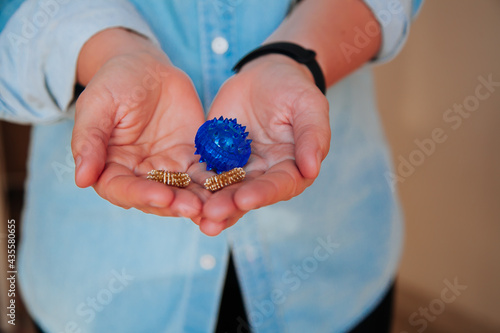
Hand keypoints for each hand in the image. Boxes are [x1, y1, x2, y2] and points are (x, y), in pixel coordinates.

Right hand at [71, 30, 209, 218]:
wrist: (147, 67)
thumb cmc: (115, 82)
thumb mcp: (97, 105)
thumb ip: (89, 140)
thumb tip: (81, 179)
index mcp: (111, 166)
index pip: (122, 189)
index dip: (141, 194)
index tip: (162, 195)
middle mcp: (140, 174)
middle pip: (156, 196)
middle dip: (176, 203)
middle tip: (195, 208)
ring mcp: (167, 168)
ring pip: (183, 191)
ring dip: (199, 200)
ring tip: (216, 206)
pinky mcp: (190, 159)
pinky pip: (204, 174)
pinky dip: (217, 182)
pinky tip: (232, 186)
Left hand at [199, 54, 330, 234]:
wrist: (262, 76)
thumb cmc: (291, 89)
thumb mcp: (308, 105)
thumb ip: (312, 135)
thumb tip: (312, 169)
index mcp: (291, 168)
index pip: (280, 185)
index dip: (264, 193)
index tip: (246, 198)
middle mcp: (265, 176)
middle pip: (249, 195)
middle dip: (230, 206)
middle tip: (211, 215)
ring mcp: (239, 170)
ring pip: (224, 192)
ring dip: (210, 205)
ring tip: (196, 217)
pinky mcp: (217, 161)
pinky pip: (204, 176)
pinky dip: (193, 187)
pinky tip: (178, 196)